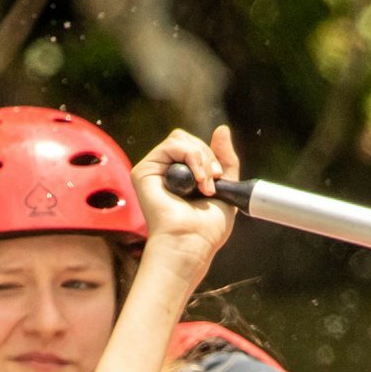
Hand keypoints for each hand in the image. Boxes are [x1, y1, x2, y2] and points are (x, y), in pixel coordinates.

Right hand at [134, 125, 238, 274]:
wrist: (191, 242)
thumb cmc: (207, 228)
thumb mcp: (226, 188)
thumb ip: (226, 159)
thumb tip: (222, 128)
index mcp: (182, 177)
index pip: (194, 147)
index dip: (210, 155)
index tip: (219, 176)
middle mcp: (165, 172)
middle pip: (186, 140)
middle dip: (207, 155)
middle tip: (213, 181)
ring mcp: (154, 171)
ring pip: (180, 139)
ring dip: (200, 158)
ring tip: (205, 184)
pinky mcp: (144, 171)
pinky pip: (172, 145)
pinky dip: (190, 157)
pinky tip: (196, 180)